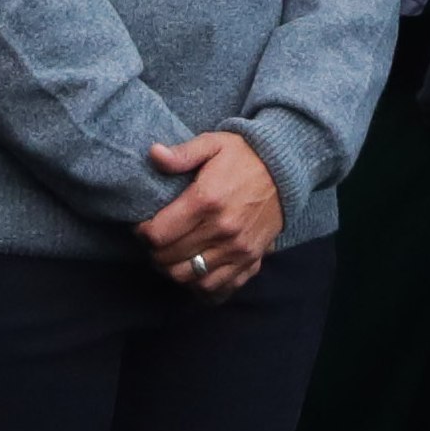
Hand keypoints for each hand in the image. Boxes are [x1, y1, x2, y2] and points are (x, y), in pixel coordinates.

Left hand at [139, 132, 285, 297]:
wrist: (286, 169)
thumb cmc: (244, 156)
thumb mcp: (212, 144)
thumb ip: (182, 153)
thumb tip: (153, 154)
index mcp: (207, 201)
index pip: (159, 234)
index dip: (143, 233)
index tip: (143, 226)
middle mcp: (222, 230)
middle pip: (170, 260)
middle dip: (155, 253)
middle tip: (156, 243)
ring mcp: (238, 249)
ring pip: (191, 278)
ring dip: (175, 271)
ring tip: (172, 257)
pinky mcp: (251, 260)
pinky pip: (219, 287)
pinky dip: (202, 286)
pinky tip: (195, 273)